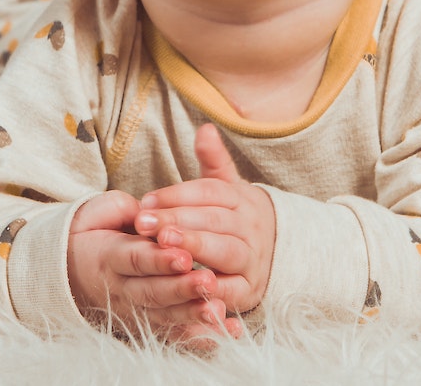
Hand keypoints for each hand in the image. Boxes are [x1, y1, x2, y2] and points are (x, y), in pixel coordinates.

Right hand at [67, 190, 236, 341]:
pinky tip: (224, 332)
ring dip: (192, 314)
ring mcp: (134, 309)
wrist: (69, 269)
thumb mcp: (99, 214)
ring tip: (217, 309)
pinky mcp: (147, 323)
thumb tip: (145, 210)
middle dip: (181, 289)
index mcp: (109, 257)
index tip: (184, 256)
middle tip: (208, 282)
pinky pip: (174, 332)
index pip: (136, 259)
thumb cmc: (94, 232)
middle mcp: (121, 288)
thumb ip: (122, 210)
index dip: (159, 260)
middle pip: (152, 292)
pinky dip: (198, 336)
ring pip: (164, 315)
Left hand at [133, 124, 275, 315]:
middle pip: (215, 220)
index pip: (210, 192)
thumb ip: (214, 162)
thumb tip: (205, 128)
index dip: (178, 195)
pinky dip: (210, 290)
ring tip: (164, 246)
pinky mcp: (250, 291)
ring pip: (225, 251)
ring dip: (195, 248)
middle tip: (145, 223)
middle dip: (179, 221)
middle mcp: (251, 228)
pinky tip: (185, 285)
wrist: (274, 256)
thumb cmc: (235, 219)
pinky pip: (231, 290)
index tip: (146, 201)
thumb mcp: (227, 189)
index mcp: (242, 199)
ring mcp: (253, 260)